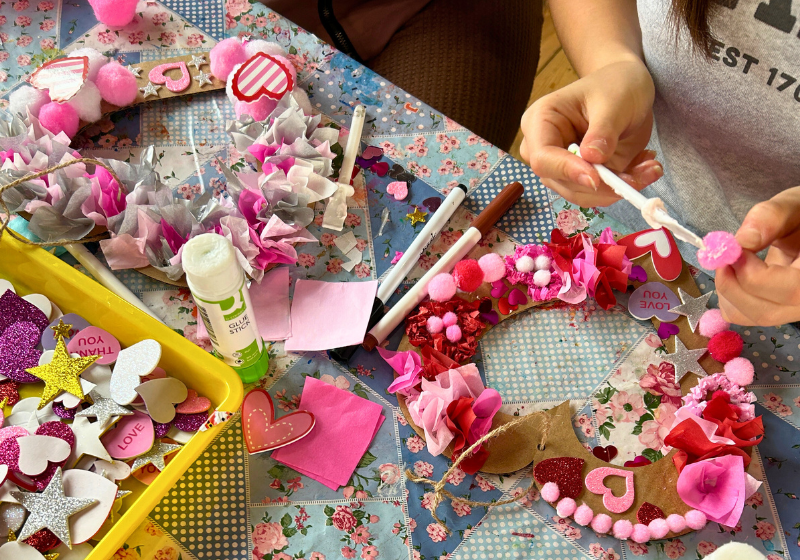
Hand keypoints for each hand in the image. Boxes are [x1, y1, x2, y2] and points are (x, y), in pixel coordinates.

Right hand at [519, 59, 662, 206]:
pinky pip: (600, 193)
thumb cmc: (616, 85)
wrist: (627, 88)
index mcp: (540, 122)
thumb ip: (603, 131)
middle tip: (640, 175)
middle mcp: (545, 149)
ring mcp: (562, 166)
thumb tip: (592, 160)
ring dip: (618, 189)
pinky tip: (645, 167)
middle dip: (602, 185)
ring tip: (650, 167)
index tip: (597, 178)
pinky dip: (625, 187)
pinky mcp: (583, 177)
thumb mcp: (614, 102)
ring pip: (582, 194)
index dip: (567, 171)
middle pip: (562, 183)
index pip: (543, 158)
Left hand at [717, 187, 799, 325]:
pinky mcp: (774, 310)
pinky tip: (731, 273)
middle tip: (721, 256)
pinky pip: (745, 315)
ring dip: (727, 291)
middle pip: (765, 312)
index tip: (734, 250)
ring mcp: (792, 310)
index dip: (753, 274)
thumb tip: (741, 242)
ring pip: (751, 317)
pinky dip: (728, 296)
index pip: (791, 291)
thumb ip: (771, 217)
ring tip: (728, 261)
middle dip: (733, 284)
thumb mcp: (794, 205)